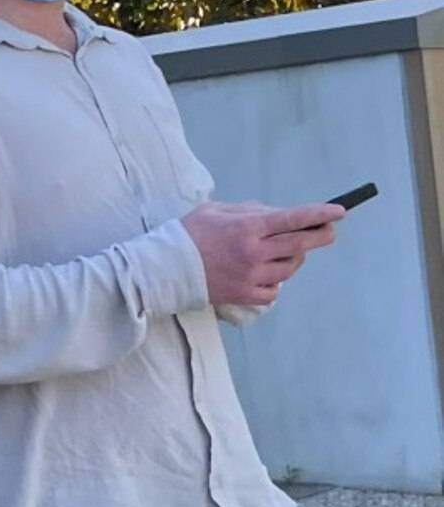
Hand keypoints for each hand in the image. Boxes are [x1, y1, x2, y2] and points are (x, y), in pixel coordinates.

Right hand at [181, 200, 345, 305]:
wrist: (166, 269)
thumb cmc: (190, 233)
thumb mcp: (218, 210)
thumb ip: (251, 210)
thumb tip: (279, 214)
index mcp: (246, 228)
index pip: (292, 219)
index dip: (318, 215)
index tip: (338, 212)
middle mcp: (253, 253)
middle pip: (299, 245)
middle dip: (319, 236)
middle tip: (329, 230)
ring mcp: (251, 277)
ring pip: (290, 268)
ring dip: (294, 257)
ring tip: (284, 249)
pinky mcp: (246, 296)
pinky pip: (275, 289)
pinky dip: (276, 280)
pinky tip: (267, 271)